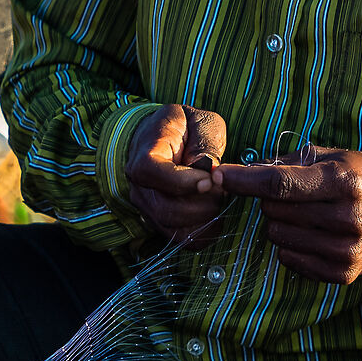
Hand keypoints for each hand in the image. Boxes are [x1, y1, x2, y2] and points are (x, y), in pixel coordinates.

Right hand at [123, 104, 231, 238]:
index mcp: (143, 154)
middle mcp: (139, 185)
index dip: (181, 181)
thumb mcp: (200, 122)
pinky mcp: (161, 223)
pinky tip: (216, 214)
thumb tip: (207, 168)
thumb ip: (205, 142)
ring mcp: (147, 207)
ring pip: (174, 228)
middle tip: (222, 188)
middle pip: (165, 209)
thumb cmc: (186, 127)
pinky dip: (205, 232)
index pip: (151, 172)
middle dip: (203, 204)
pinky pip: (182, 239)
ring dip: (205, 218)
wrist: (167, 138)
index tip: (209, 180)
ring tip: (218, 197)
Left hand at [212, 147, 361, 285]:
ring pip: (278, 236)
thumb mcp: (331, 156)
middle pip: (274, 211)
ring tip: (307, 214)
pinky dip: (292, 245)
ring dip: (281, 223)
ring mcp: (347, 249)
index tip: (219, 176)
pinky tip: (313, 234)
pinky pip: (289, 259)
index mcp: (345, 182)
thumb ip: (286, 164)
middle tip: (294, 195)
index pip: (279, 184)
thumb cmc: (360, 176)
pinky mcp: (344, 273)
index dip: (244, 180)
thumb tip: (240, 172)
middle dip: (271, 200)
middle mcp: (349, 218)